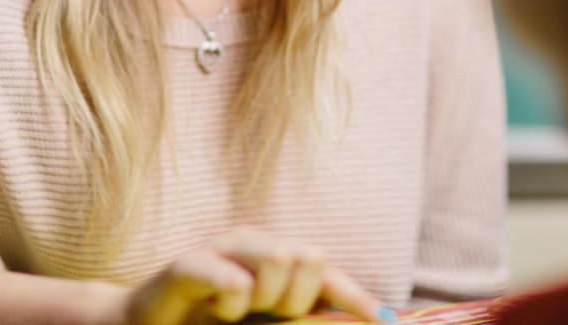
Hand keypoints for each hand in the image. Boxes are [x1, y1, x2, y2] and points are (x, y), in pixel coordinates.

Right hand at [121, 228, 389, 324]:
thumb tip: (366, 324)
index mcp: (277, 270)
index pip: (328, 278)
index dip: (357, 299)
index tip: (384, 323)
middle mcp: (253, 251)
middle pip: (308, 259)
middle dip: (298, 298)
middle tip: (262, 316)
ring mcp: (218, 253)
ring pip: (274, 255)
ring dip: (264, 295)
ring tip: (231, 313)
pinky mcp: (182, 266)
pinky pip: (219, 269)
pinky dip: (232, 287)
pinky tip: (233, 300)